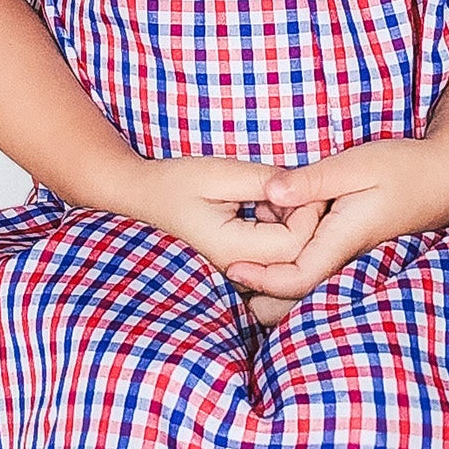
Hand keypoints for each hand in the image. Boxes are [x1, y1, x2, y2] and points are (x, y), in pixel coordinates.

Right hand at [92, 154, 328, 280]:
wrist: (140, 199)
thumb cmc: (175, 183)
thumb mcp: (219, 173)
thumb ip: (264, 181)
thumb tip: (304, 187)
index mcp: (231, 249)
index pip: (294, 242)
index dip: (308, 212)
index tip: (302, 183)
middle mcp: (236, 272)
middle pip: (297, 258)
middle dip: (304, 222)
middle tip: (291, 189)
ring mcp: (236, 275)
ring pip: (288, 262)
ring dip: (291, 228)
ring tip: (270, 198)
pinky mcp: (238, 270)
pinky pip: (273, 261)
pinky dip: (279, 235)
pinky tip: (263, 212)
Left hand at [223, 137, 448, 311]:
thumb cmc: (404, 167)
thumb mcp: (355, 164)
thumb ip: (312, 180)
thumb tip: (270, 192)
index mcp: (345, 241)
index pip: (297, 278)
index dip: (262, 278)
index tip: (231, 265)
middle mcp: (349, 259)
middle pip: (300, 299)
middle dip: (263, 296)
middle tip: (229, 276)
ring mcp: (355, 260)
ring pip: (311, 291)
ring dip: (278, 287)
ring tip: (245, 269)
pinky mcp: (358, 255)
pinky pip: (322, 275)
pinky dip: (295, 274)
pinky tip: (276, 253)